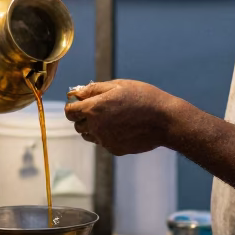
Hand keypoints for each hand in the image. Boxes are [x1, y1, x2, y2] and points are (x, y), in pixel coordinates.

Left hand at [64, 80, 178, 155]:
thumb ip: (93, 89)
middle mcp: (96, 127)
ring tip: (111, 117)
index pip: (70, 111)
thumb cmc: (143, 97)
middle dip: (83, 117)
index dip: (72, 106)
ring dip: (93, 127)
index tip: (79, 103)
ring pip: (89, 135)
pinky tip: (122, 127)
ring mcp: (105, 140)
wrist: (165, 120)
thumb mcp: (118, 85)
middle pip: (77, 125)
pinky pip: (103, 143)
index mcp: (94, 108)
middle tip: (98, 108)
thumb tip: (75, 93)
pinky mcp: (114, 149)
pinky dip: (107, 135)